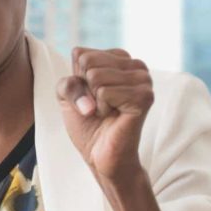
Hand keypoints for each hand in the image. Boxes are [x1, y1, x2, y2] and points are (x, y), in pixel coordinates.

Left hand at [55, 47, 153, 181]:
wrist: (101, 155)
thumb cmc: (88, 125)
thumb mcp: (67, 96)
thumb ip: (68, 81)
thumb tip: (95, 94)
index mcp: (120, 59)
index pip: (80, 54)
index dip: (77, 81)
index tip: (90, 97)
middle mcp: (136, 65)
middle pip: (88, 62)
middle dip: (85, 90)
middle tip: (99, 107)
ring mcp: (143, 80)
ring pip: (95, 76)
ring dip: (95, 101)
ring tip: (107, 112)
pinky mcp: (144, 97)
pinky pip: (104, 92)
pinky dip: (102, 108)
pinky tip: (114, 117)